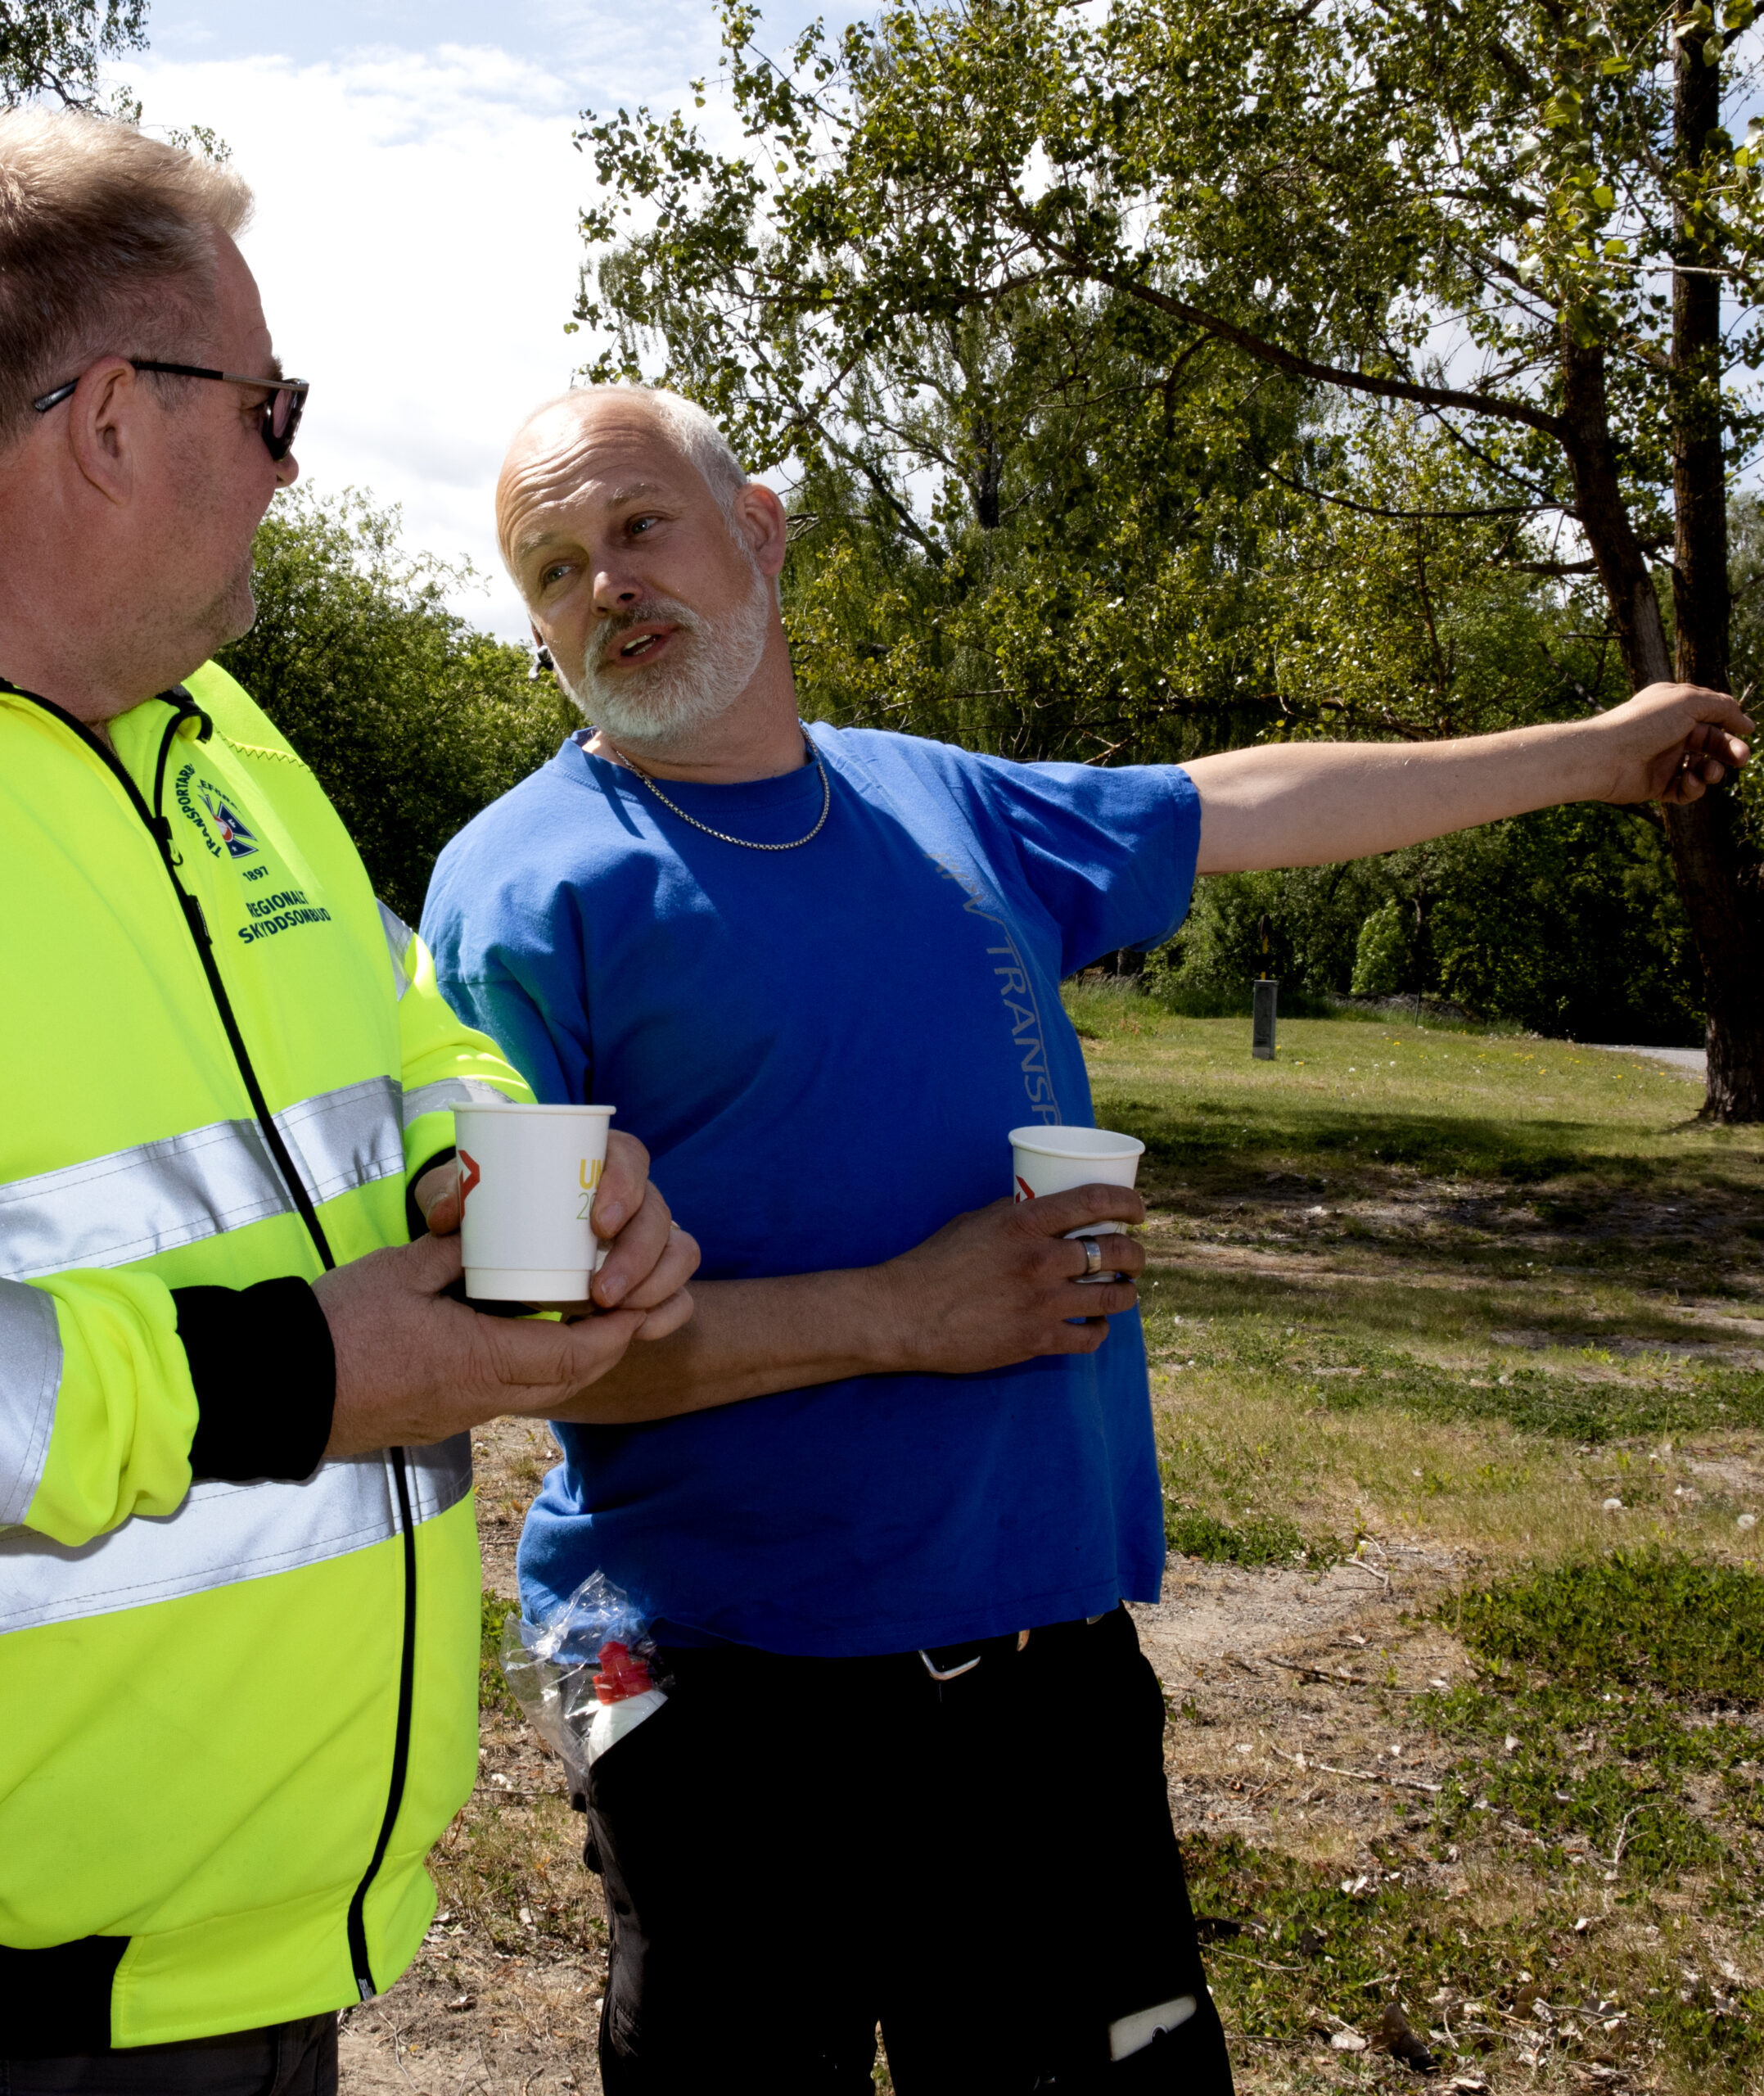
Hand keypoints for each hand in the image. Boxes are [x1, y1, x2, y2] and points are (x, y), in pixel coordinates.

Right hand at [314, 1222, 697, 1458]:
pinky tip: (527, 1338)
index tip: (638, 1305)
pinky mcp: (438, 1420)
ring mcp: (459, 1415)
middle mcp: (479, 1398)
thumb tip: (488, 1222)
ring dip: (572, 1361)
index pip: (573, 1355)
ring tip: (587, 1321)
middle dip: (608, 1349)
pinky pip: (505, 1398)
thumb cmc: (336, 1327)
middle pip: (568, 1381)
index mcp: (479, 1360)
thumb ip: (453, 1248)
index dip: (616, 1333)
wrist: (277, 1391)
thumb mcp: (401, 1270)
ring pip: (539, 1394)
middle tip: (630, 1313)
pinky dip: (533, 1370)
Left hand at [414, 1128, 698, 1323]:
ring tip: (615, 1313)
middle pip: (659, 1213)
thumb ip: (449, 1194)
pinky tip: (642, 1328)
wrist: (499, 1241)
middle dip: (638, 1255)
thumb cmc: (487, 1205)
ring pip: (680, 1251)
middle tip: (599, 1292)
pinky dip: (670, 1310)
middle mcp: (632, 1196)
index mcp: (597, 1159)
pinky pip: (680, 1292)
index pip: (630, 1157)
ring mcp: (648, 1237)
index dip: (626, 1186)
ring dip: (656, 1284)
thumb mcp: (461, 1192)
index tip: (600, 1223)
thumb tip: (449, 1216)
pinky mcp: (652, 1276)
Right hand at [875, 1183, 1146, 1374]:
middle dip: (1135, 1254)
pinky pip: (1090, 1337)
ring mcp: (1043, 1302)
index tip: (1138, 1210)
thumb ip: (1015, 1216)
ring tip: (1123, 1291)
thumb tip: (1044, 1211)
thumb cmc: (933, 1263)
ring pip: (1113, 1296)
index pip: (1097, 1201)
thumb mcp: (976, 1222)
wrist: (905, 1314)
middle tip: (1134, 1257)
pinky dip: (1099, 1330)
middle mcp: (1042, 1259)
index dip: (1129, 1202)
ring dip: (1126, 1293)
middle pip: (1116, 1251)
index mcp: (1026, 1222)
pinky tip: (1094, 1325)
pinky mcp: (1037, 1340)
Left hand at [1589, 681, 1752, 804]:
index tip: (1748, 733)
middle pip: (1711, 744)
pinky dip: (1693, 788)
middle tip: (1741, 759)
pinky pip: (1685, 790)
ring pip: (1701, 769)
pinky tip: (1690, 782)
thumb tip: (1747, 724)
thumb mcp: (1688, 702)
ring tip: (1710, 772)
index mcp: (1675, 709)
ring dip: (1712, 771)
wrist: (1603, 756)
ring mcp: (1663, 760)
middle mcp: (1669, 733)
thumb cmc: (1643, 723)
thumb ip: (1722, 707)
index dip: (1732, 726)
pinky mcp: (1656, 786)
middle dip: (1729, 752)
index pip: (1712, 717)